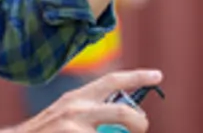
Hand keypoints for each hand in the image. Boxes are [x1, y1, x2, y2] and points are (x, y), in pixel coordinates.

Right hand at [15, 69, 162, 132]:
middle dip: (139, 122)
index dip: (137, 76)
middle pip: (122, 112)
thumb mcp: (65, 114)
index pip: (112, 81)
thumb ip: (90, 111)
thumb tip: (123, 117)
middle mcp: (76, 109)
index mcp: (77, 98)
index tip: (158, 75)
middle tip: (142, 128)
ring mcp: (73, 128)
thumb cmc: (44, 132)